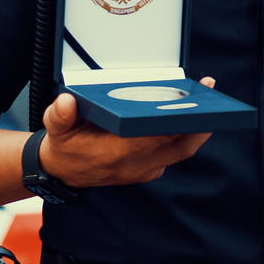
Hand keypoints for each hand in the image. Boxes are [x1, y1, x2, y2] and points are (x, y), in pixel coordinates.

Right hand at [38, 78, 216, 189]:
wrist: (64, 172)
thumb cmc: (65, 146)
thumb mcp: (55, 129)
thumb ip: (59, 115)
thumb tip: (66, 102)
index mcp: (114, 155)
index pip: (151, 141)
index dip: (172, 125)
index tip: (186, 107)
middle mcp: (135, 165)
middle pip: (178, 145)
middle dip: (197, 121)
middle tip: (208, 92)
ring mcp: (145, 168)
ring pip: (181, 149)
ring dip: (196, 126)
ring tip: (207, 96)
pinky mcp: (151, 166)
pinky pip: (176, 150)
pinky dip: (187, 133)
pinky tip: (192, 111)